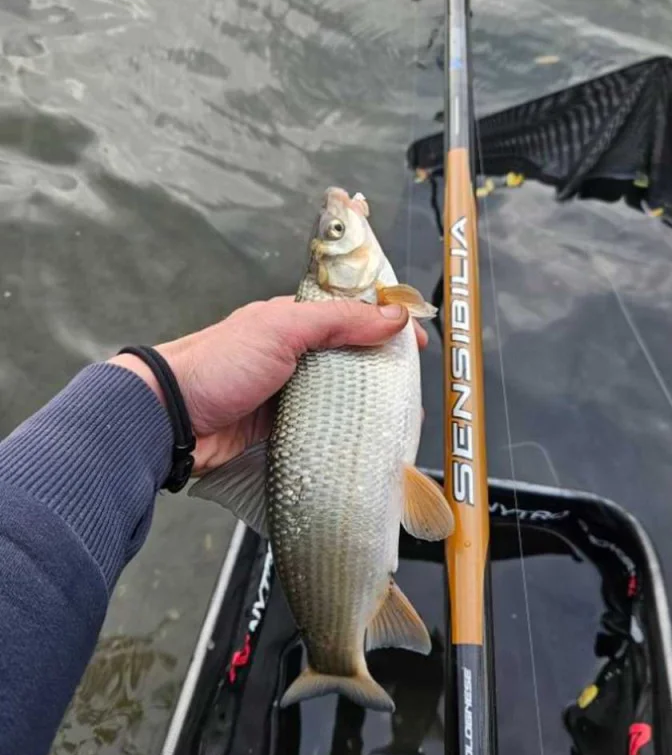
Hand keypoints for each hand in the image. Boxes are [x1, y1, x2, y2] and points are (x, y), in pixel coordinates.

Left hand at [108, 296, 428, 475]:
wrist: (170, 420)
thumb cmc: (224, 363)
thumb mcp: (283, 330)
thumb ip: (339, 320)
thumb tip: (394, 315)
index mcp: (296, 321)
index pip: (354, 314)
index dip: (388, 324)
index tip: (418, 343)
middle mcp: (297, 354)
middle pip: (353, 357)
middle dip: (385, 370)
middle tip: (412, 391)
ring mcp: (291, 392)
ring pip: (343, 393)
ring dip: (369, 404)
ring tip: (399, 420)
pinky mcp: (285, 427)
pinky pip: (326, 424)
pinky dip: (347, 430)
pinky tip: (368, 439)